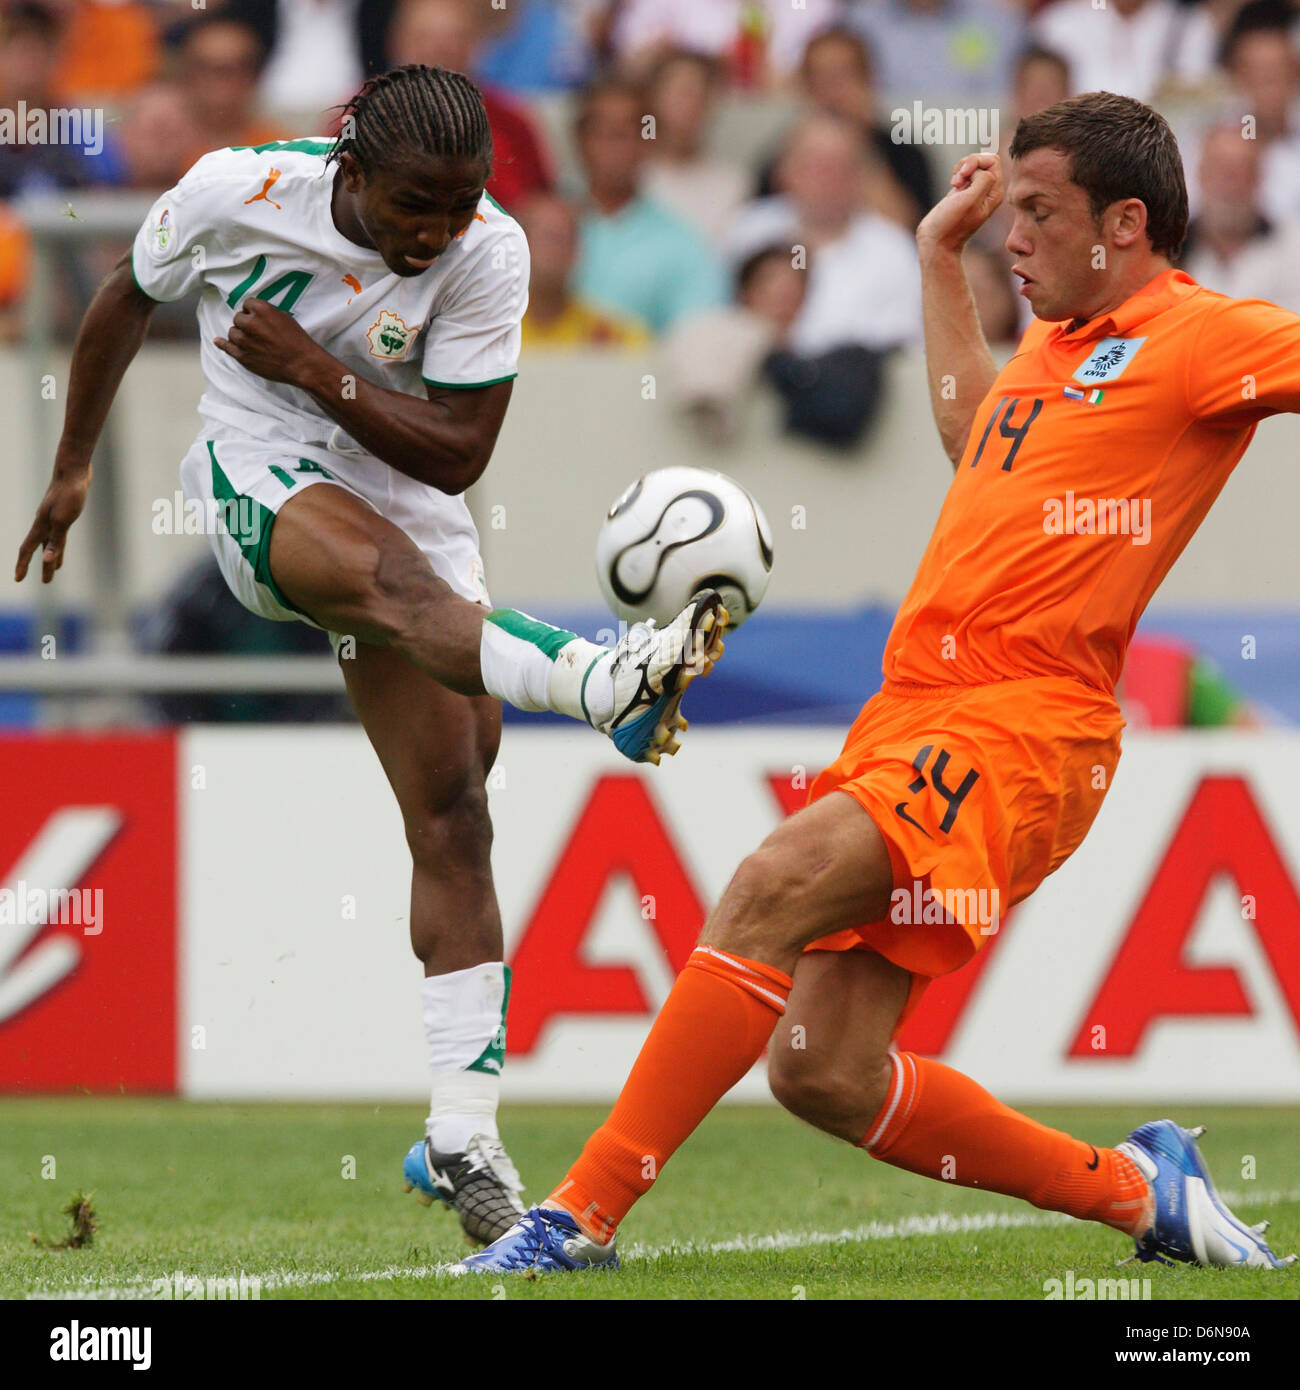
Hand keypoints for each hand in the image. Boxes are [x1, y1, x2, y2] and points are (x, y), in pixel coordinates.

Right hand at [15, 465, 90, 583]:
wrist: (74, 471)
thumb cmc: (69, 494)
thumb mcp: (63, 520)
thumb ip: (56, 541)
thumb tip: (48, 561)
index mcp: (42, 526)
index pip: (27, 550)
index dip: (22, 565)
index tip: (17, 579)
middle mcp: (45, 523)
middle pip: (40, 549)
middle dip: (42, 566)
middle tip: (46, 582)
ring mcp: (54, 517)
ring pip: (51, 542)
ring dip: (52, 556)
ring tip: (54, 569)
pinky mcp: (65, 512)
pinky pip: (60, 533)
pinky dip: (60, 543)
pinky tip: (61, 544)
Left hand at [214, 297, 325, 385]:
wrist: (302, 364)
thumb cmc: (297, 341)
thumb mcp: (285, 318)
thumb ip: (267, 314)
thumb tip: (255, 314)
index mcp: (261, 310)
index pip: (247, 304)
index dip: (253, 312)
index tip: (258, 318)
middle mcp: (250, 322)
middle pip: (238, 318)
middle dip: (246, 324)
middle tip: (258, 333)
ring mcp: (244, 340)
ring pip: (233, 332)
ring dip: (240, 335)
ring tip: (253, 342)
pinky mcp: (242, 356)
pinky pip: (226, 347)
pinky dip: (222, 343)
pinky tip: (218, 341)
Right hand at [917, 152, 1002, 254]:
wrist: (936, 241)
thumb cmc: (952, 224)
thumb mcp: (971, 200)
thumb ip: (983, 179)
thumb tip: (979, 169)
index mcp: (995, 193)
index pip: (992, 160)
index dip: (977, 162)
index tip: (964, 175)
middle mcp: (988, 191)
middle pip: (983, 160)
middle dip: (968, 164)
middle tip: (958, 181)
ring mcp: (975, 191)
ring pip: (972, 164)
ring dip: (960, 169)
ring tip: (954, 185)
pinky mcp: (963, 192)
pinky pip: (964, 172)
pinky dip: (956, 174)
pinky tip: (952, 185)